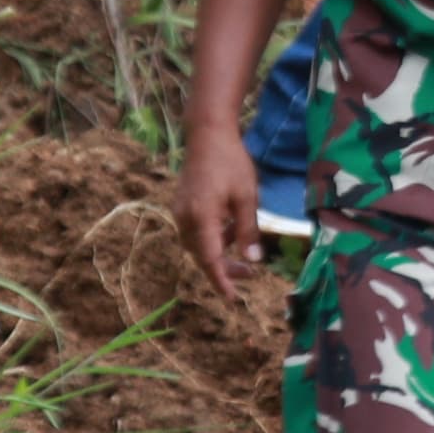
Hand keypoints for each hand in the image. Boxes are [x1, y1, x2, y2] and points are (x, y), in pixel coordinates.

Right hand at [177, 132, 262, 303]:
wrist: (207, 134)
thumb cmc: (231, 162)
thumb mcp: (247, 197)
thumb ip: (248, 231)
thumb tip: (253, 261)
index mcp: (201, 218)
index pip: (210, 259)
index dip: (221, 280)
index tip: (232, 298)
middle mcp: (185, 218)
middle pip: (202, 255)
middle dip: (223, 269)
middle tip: (250, 275)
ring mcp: (181, 212)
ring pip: (197, 245)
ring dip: (218, 254)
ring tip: (243, 255)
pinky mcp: (182, 206)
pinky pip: (195, 232)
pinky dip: (212, 239)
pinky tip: (230, 232)